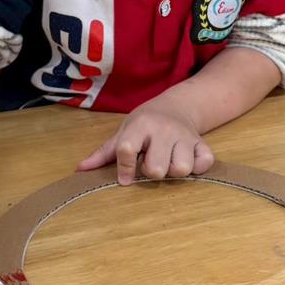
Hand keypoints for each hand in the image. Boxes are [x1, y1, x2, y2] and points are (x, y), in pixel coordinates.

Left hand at [76, 98, 214, 184]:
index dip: (124, 168)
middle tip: (151, 162)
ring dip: (174, 171)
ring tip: (168, 162)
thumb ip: (104, 153)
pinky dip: (197, 168)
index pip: (127, 149)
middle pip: (156, 168)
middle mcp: (164, 129)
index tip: (124, 177)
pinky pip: (204, 164)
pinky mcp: (202, 143)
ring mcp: (185, 136)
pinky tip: (188, 161)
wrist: (176, 107)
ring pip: (181, 169)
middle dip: (151, 171)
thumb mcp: (124, 132)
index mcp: (140, 125)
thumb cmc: (144, 124)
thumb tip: (80, 169)